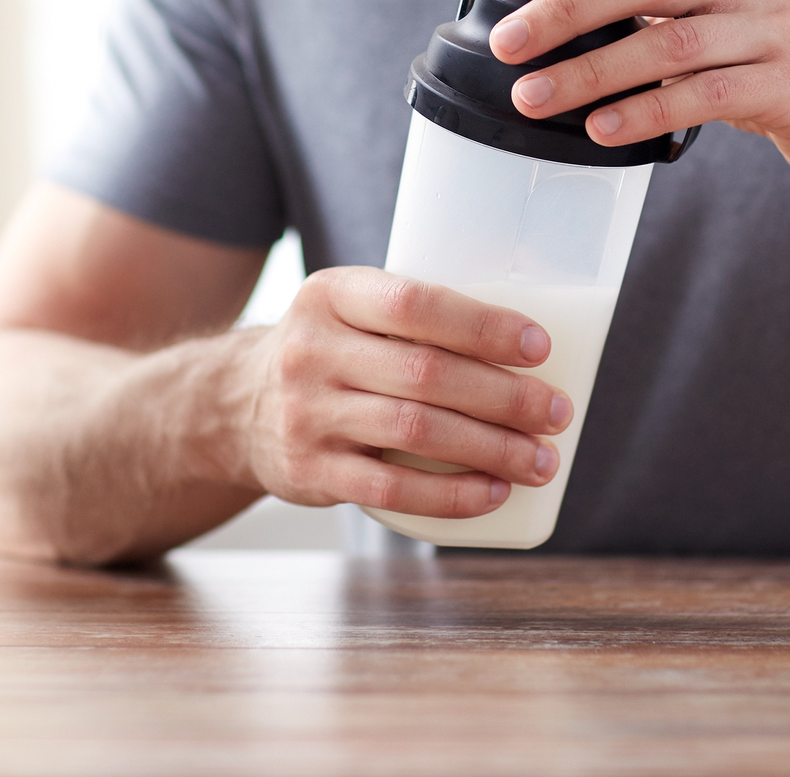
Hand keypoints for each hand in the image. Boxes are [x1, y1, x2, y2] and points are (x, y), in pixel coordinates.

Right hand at [228, 267, 573, 516]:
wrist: (233, 405)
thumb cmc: (330, 352)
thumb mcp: (351, 309)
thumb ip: (417, 316)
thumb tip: (532, 340)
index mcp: (332, 294)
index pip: (415, 303)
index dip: (482, 325)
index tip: (538, 346)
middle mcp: (312, 350)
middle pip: (425, 374)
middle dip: (504, 396)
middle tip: (556, 411)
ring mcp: (306, 414)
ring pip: (414, 432)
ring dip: (490, 448)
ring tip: (541, 458)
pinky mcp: (310, 472)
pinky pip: (390, 491)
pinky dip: (450, 495)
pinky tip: (493, 492)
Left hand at [489, 0, 789, 197]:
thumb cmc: (765, 60)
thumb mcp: (716, 9)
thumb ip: (651, 0)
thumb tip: (547, 15)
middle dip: (566, 9)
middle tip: (508, 44)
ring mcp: (774, 28)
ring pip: (671, 41)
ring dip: (592, 71)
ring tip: (536, 96)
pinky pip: (707, 95)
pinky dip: (647, 113)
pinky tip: (604, 131)